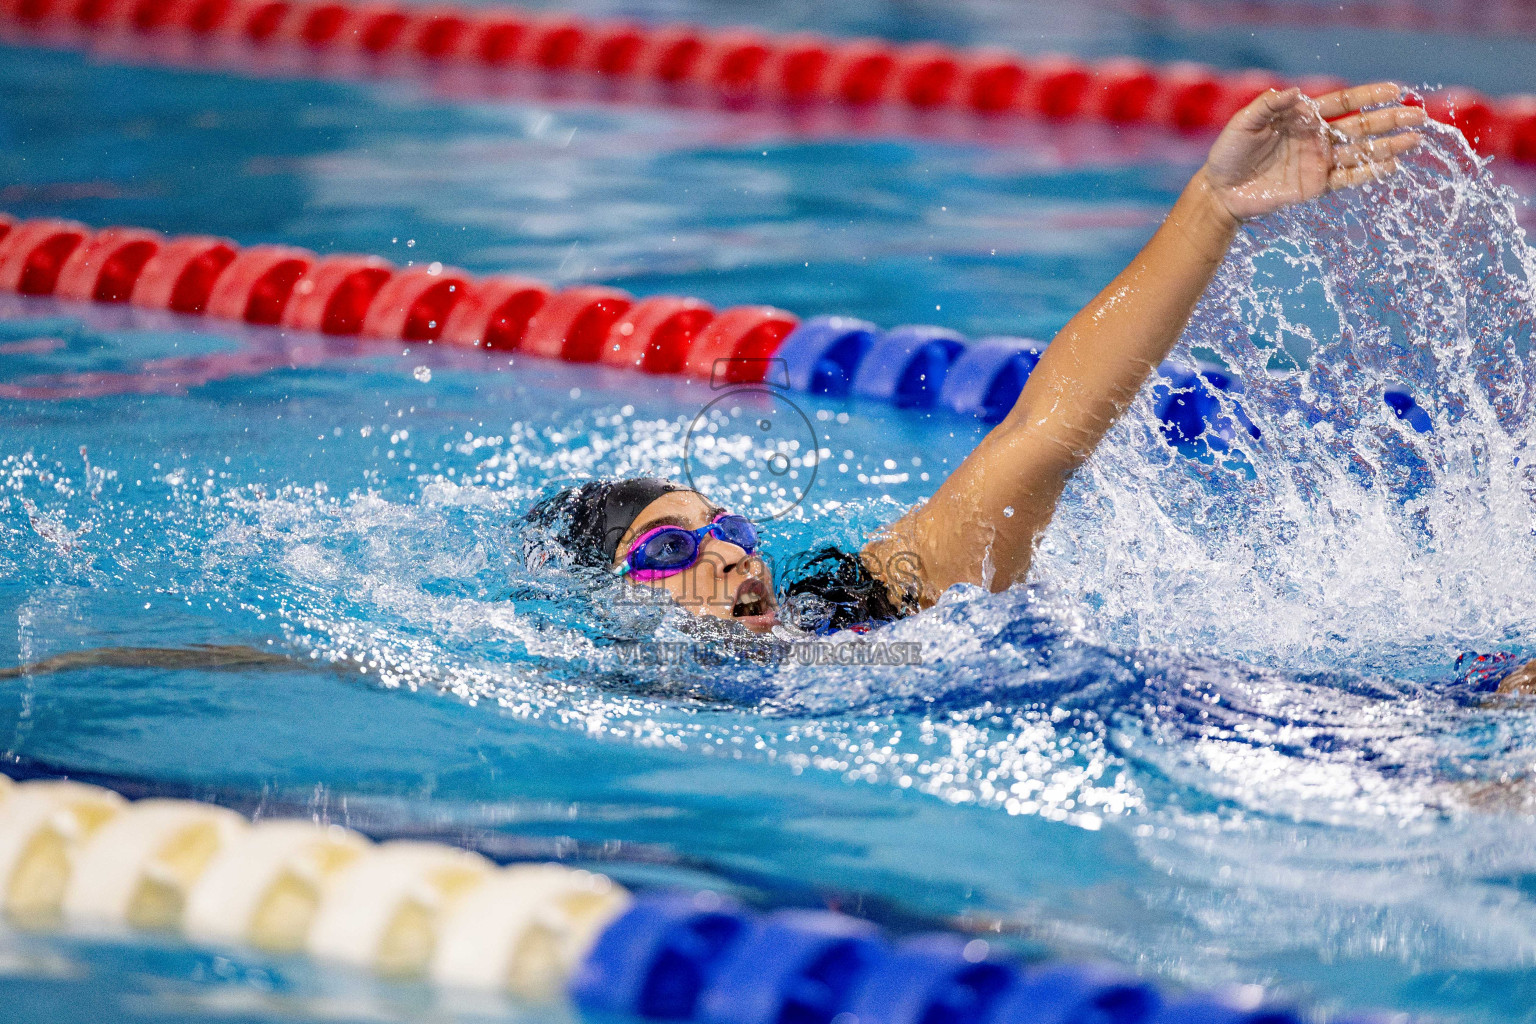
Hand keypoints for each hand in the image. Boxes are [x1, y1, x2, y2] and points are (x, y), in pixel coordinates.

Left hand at [1201, 81, 1425, 223]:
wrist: (1221, 190)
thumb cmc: (1229, 152)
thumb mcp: (1243, 124)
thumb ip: (1267, 106)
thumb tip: (1293, 93)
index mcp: (1304, 118)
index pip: (1343, 103)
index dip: (1369, 96)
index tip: (1395, 91)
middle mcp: (1317, 137)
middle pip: (1361, 127)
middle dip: (1390, 121)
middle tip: (1419, 116)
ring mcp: (1319, 162)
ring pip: (1360, 152)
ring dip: (1388, 146)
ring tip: (1416, 139)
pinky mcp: (1315, 186)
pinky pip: (1347, 179)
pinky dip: (1369, 173)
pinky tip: (1392, 166)